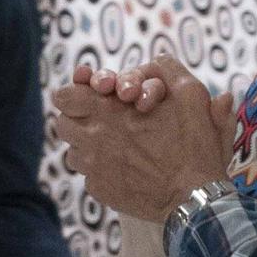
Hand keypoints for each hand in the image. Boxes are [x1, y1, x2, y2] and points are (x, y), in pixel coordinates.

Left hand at [53, 54, 233, 221]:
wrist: (193, 197)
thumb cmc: (193, 145)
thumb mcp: (190, 94)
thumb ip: (169, 70)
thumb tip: (156, 59)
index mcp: (107, 109)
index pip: (64, 96)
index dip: (74, 93)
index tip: (90, 97)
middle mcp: (92, 137)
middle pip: (63, 123)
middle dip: (77, 118)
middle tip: (100, 120)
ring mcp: (93, 167)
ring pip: (73, 151)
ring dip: (87, 146)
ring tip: (112, 146)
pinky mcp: (99, 190)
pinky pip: (88, 175)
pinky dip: (100, 170)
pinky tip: (123, 169)